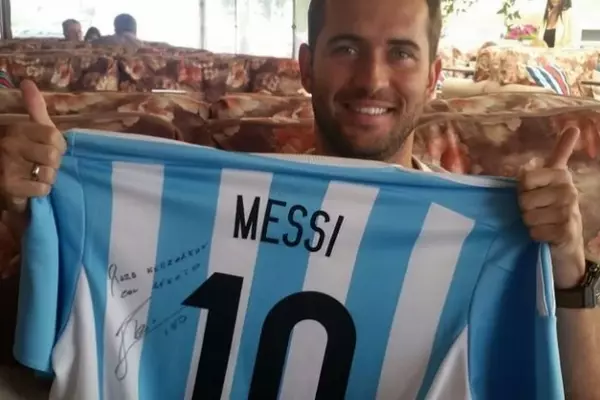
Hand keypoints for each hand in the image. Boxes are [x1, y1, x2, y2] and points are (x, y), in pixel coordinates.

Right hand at [0, 80, 65, 212]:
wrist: (3, 179)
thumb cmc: (24, 152)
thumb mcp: (30, 128)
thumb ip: (34, 107)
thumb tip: (27, 82)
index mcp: (16, 129)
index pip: (53, 135)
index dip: (59, 145)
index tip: (52, 148)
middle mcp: (9, 144)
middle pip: (53, 155)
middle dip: (54, 163)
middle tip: (43, 164)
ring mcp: (8, 165)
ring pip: (49, 173)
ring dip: (48, 177)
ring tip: (37, 175)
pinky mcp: (10, 186)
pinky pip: (42, 188)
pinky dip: (42, 190)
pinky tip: (32, 186)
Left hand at [518, 127, 585, 288]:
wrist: (567, 245)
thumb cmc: (552, 209)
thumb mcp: (552, 181)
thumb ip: (560, 154)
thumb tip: (574, 127)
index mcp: (561, 176)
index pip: (525, 178)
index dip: (522, 190)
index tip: (533, 193)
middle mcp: (568, 190)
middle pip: (523, 199)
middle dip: (525, 209)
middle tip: (538, 212)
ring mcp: (569, 211)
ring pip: (528, 216)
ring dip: (530, 223)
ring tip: (542, 224)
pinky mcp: (566, 231)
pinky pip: (535, 231)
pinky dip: (536, 236)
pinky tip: (546, 235)